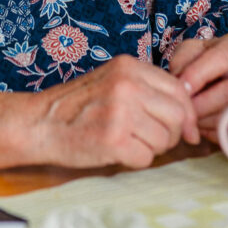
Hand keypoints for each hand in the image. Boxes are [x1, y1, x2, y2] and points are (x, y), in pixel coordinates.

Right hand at [34, 55, 200, 168]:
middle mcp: (127, 85)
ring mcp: (120, 112)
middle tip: (154, 140)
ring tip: (127, 142)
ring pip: (164, 139)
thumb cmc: (77, 106)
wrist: (39, 122)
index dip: (187, 114)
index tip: (186, 130)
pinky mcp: (113, 140)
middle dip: (173, 134)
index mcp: (129, 67)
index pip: (178, 90)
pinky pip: (146, 158)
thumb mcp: (112, 81)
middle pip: (178, 115)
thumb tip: (187, 118)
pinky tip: (116, 151)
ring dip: (151, 148)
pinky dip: (135, 160)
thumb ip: (146, 89)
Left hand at [168, 30, 227, 141]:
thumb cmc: (212, 61)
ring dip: (202, 122)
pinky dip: (212, 134)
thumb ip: (181, 61)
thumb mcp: (195, 49)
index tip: (179, 90)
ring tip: (188, 116)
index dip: (195, 77)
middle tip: (181, 110)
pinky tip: (202, 125)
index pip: (219, 61)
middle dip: (199, 106)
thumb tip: (178, 87)